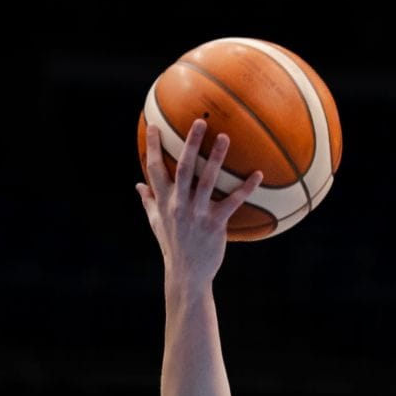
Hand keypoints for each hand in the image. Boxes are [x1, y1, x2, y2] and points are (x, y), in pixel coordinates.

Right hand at [137, 118, 264, 287]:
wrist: (186, 274)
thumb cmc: (172, 246)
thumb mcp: (156, 223)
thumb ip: (149, 202)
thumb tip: (138, 185)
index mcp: (164, 202)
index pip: (154, 169)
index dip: (152, 147)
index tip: (153, 125)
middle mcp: (179, 205)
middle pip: (183, 168)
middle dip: (190, 143)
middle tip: (198, 122)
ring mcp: (197, 214)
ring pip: (207, 180)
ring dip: (217, 158)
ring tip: (225, 137)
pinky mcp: (215, 224)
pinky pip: (232, 202)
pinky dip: (246, 188)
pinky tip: (258, 174)